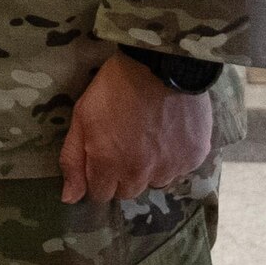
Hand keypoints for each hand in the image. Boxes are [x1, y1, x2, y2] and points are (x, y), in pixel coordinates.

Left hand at [60, 52, 213, 204]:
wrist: (160, 65)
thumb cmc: (113, 88)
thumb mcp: (81, 118)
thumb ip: (73, 160)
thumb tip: (69, 198)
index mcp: (110, 165)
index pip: (100, 194)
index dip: (97, 178)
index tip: (100, 158)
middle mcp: (142, 174)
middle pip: (128, 192)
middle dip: (121, 175)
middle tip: (123, 145)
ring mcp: (172, 167)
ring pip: (155, 183)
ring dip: (148, 169)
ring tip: (146, 138)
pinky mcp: (195, 156)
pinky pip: (180, 169)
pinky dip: (172, 158)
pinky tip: (168, 134)